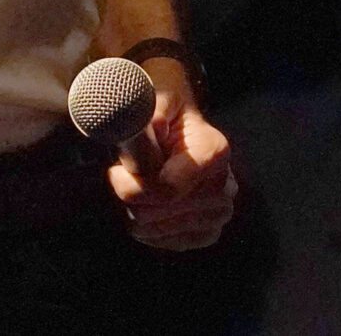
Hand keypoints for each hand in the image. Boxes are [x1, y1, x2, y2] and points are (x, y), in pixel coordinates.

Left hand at [106, 70, 235, 251]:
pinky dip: (145, 227)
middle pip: (154, 210)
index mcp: (214, 150)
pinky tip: (144, 204)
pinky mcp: (207, 232)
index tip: (116, 168)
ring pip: (153, 228)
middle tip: (121, 173)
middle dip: (128, 192)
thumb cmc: (165, 111)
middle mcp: (224, 186)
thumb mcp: (156, 98)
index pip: (164, 187)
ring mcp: (218, 213)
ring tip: (134, 185)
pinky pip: (163, 241)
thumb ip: (148, 110)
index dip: (132, 182)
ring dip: (133, 209)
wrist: (179, 128)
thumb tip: (147, 128)